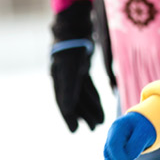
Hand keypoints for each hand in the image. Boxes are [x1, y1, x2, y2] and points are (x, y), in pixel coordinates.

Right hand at [50, 0, 103, 132]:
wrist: (74, 28)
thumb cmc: (71, 49)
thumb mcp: (69, 71)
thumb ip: (68, 91)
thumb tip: (67, 111)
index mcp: (58, 81)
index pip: (64, 104)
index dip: (69, 118)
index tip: (74, 132)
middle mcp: (64, 79)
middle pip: (75, 102)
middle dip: (84, 115)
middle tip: (94, 129)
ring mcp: (73, 73)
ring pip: (83, 95)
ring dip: (91, 108)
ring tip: (100, 121)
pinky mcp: (81, 67)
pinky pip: (88, 86)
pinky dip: (94, 96)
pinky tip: (100, 105)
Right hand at [104, 112, 157, 159]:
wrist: (143, 122)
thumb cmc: (144, 125)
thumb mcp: (144, 132)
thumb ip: (136, 144)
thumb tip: (128, 159)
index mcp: (118, 127)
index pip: (113, 144)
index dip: (117, 156)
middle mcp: (111, 136)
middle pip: (110, 154)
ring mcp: (111, 144)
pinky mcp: (114, 152)